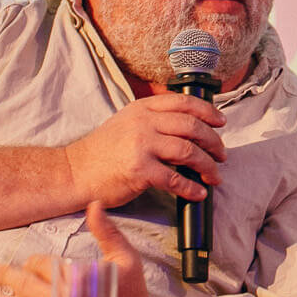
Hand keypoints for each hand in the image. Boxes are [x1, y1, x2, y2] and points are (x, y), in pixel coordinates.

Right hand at [66, 94, 226, 207]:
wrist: (75, 172)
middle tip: (222, 155)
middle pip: (192, 127)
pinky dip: (191, 187)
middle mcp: (144, 123)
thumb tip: (187, 126)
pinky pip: (175, 179)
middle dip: (213, 142)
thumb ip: (152, 119)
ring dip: (207, 166)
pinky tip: (198, 193)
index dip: (208, 112)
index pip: (184, 103)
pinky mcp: (140, 170)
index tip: (221, 122)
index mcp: (142, 108)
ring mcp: (141, 145)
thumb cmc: (101, 151)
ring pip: (188, 152)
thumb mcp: (126, 122)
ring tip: (214, 176)